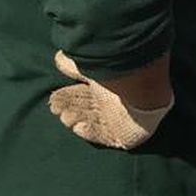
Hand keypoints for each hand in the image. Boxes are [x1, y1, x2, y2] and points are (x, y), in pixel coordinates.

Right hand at [48, 52, 173, 149]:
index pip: (84, 95)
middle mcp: (114, 104)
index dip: (67, 98)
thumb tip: (60, 58)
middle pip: (86, 109)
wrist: (142, 90)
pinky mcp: (125, 137)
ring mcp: (121, 121)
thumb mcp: (91, 69)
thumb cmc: (118, 77)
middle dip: (69, 109)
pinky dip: (90, 132)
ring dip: (76, 120)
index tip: (53, 99)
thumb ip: (75, 66)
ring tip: (66, 116)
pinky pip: (105, 137)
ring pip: (92, 122)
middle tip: (56, 108)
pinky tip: (78, 127)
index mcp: (108, 87)